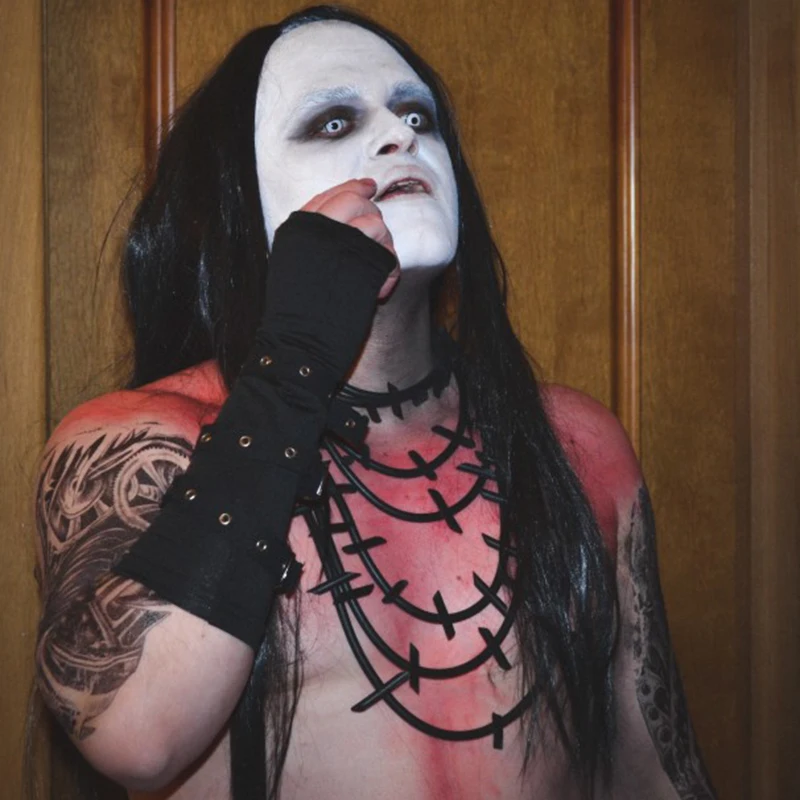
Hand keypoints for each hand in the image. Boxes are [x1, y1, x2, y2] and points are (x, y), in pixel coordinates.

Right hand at [301, 178, 399, 299]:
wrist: (299, 341)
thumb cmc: (295, 311)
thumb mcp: (291, 265)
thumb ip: (314, 240)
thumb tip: (344, 221)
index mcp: (298, 229)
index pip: (329, 196)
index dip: (352, 188)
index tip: (368, 187)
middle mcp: (319, 230)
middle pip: (354, 202)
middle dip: (371, 216)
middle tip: (375, 240)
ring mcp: (342, 245)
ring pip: (376, 224)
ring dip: (383, 246)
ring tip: (375, 272)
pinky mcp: (364, 266)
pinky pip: (388, 254)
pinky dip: (390, 271)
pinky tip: (379, 289)